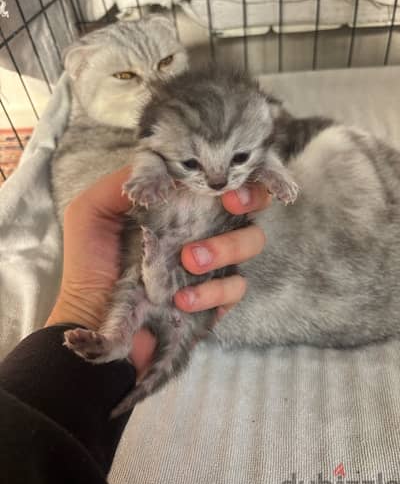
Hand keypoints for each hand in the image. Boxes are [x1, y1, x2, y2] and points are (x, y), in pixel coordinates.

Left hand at [46, 168, 269, 374]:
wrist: (91, 317)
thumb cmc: (89, 262)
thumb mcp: (92, 211)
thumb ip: (122, 182)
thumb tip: (164, 165)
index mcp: (179, 206)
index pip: (218, 181)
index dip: (233, 174)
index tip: (224, 182)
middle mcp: (201, 230)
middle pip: (248, 205)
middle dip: (249, 201)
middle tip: (228, 205)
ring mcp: (212, 264)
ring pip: (251, 243)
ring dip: (226, 248)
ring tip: (189, 260)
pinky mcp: (214, 297)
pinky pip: (235, 288)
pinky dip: (213, 291)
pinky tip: (182, 299)